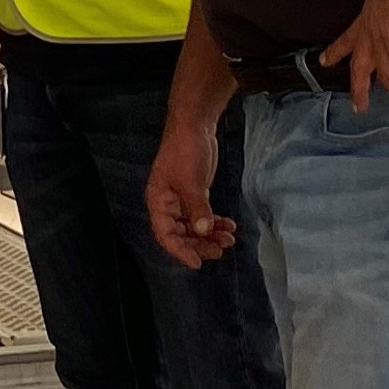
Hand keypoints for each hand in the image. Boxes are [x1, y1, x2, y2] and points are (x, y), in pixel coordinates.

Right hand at [147, 118, 236, 266]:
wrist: (195, 125)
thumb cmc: (185, 151)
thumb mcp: (192, 182)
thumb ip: (198, 208)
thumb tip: (203, 231)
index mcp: (158, 202)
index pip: (166, 235)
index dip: (181, 251)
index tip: (198, 262)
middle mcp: (167, 205)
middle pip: (181, 235)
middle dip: (200, 244)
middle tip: (220, 250)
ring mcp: (181, 201)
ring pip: (194, 227)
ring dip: (210, 235)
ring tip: (229, 238)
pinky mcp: (194, 195)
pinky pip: (202, 216)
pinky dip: (215, 223)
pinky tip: (229, 225)